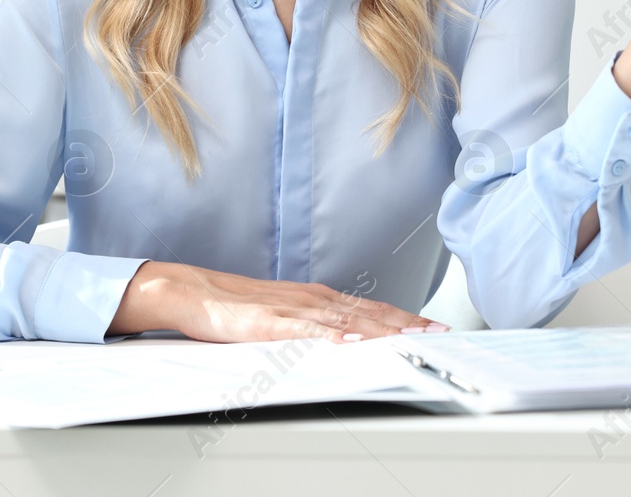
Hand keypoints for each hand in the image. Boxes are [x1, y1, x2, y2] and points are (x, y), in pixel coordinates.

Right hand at [106, 261, 449, 341]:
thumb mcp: (283, 314)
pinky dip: (326, 335)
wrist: (192, 290)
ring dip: (377, 329)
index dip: (404, 317)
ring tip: (407, 337)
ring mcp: (289, 309)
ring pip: (342, 320)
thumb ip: (314, 325)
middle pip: (367, 312)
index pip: (370, 308)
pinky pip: (300, 330)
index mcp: (316, 298)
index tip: (434, 327)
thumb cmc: (235, 305)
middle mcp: (310, 299)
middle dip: (405, 323)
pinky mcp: (265, 322)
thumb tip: (348, 341)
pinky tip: (346, 340)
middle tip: (438, 333)